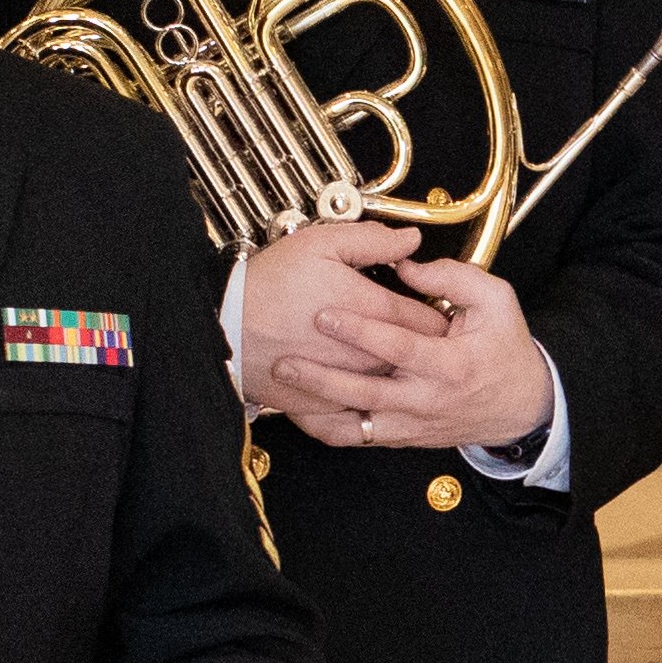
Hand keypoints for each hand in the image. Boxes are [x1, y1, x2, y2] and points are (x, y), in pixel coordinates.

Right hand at [232, 216, 421, 415]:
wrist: (222, 327)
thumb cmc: (268, 285)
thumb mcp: (320, 244)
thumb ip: (372, 241)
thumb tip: (410, 239)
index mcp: (373, 314)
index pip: (429, 322)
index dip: (439, 316)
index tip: (438, 312)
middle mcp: (367, 357)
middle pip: (418, 361)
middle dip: (427, 351)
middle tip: (428, 341)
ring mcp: (346, 386)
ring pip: (392, 391)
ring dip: (402, 381)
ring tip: (403, 370)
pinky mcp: (321, 409)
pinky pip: (355, 423)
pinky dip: (365, 412)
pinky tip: (366, 401)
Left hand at [256, 242, 556, 453]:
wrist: (522, 406)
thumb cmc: (506, 350)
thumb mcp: (497, 302)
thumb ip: (453, 278)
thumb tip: (406, 265)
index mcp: (451, 365)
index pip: (398, 347)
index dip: (360, 331)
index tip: (325, 313)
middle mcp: (428, 399)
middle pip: (366, 393)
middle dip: (322, 378)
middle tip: (286, 360)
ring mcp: (413, 424)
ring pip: (356, 426)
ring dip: (316, 409)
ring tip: (282, 391)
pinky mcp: (403, 437)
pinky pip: (357, 439)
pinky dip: (326, 428)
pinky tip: (299, 410)